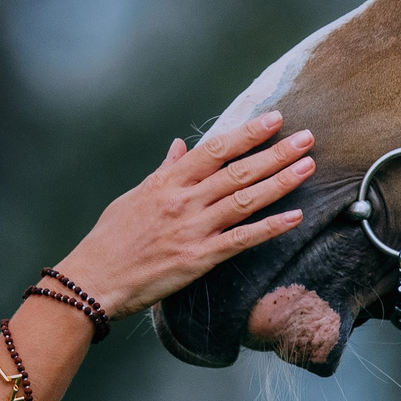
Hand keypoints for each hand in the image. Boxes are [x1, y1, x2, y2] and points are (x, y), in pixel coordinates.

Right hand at [54, 111, 313, 317]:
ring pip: (245, 200)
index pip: (215, 150)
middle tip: (307, 138)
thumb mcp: (135, 196)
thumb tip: (179, 147)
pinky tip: (294, 217)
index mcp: (168, 182)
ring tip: (307, 167)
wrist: (93, 280)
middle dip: (276, 153)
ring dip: (280, 182)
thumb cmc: (110, 240)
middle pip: (238, 170)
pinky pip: (241, 239)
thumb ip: (164, 171)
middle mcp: (183, 201)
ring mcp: (193, 229)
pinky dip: (270, 228)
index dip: (247, 133)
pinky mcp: (199, 258)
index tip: (274, 120)